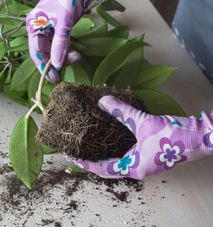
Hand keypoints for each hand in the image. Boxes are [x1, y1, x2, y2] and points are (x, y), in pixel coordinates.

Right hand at [26, 0, 100, 82]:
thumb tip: (57, 65)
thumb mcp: (64, 22)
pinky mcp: (62, 27)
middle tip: (72, 64)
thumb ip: (60, 44)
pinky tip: (75, 52)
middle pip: (46, 52)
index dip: (44, 67)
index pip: (36, 52)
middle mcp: (40, 29)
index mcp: (34, 26)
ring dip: (65, 55)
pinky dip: (68, 49)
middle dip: (57, 60)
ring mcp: (52, 29)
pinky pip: (62, 44)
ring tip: (77, 56)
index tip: (54, 79)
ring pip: (55, 49)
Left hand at [65, 95, 212, 179]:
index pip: (101, 168)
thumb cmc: (174, 135)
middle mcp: (137, 169)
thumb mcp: (143, 122)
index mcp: (134, 167)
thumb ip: (121, 111)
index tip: (70, 156)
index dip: (85, 163)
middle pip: (107, 169)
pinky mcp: (149, 158)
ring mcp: (143, 164)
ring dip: (102, 156)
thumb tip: (102, 100)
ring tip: (88, 146)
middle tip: (76, 151)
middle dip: (91, 161)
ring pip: (116, 164)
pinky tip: (109, 140)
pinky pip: (126, 157)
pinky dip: (114, 151)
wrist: (200, 138)